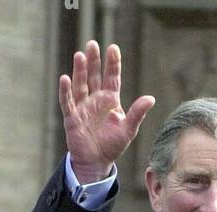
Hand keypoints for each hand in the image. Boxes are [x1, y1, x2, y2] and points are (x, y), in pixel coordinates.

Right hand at [59, 40, 154, 182]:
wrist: (97, 162)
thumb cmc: (112, 145)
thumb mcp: (128, 130)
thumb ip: (137, 113)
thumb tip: (151, 98)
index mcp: (110, 100)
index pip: (112, 77)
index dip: (112, 64)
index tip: (113, 48)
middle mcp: (95, 99)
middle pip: (94, 76)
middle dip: (93, 61)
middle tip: (92, 44)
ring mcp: (83, 107)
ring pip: (80, 84)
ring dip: (80, 71)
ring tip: (80, 55)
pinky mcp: (72, 117)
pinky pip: (68, 102)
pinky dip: (66, 91)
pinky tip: (65, 78)